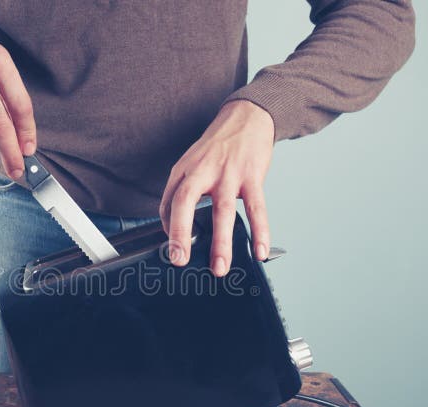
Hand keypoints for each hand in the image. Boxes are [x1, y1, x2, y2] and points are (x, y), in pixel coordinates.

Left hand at [159, 100, 274, 275]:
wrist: (247, 117)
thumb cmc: (218, 147)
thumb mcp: (192, 163)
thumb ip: (183, 191)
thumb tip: (175, 226)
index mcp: (184, 170)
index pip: (168, 202)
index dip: (168, 227)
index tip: (173, 249)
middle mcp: (203, 171)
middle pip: (186, 202)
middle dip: (180, 233)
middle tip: (180, 260)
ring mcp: (228, 173)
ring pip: (223, 211)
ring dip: (222, 243)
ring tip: (220, 267)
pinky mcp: (252, 176)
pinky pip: (256, 208)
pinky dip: (260, 232)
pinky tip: (260, 250)